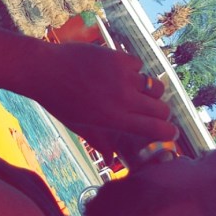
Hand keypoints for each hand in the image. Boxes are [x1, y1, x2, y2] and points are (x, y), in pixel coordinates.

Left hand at [33, 43, 175, 164]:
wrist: (46, 69)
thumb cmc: (59, 101)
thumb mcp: (79, 126)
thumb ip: (99, 141)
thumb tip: (111, 158)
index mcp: (116, 119)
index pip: (156, 129)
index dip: (168, 132)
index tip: (170, 133)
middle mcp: (124, 98)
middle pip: (161, 108)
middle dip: (161, 113)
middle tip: (154, 113)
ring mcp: (123, 76)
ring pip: (154, 85)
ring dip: (150, 91)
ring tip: (138, 92)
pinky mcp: (118, 57)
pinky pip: (139, 65)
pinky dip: (134, 70)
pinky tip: (121, 73)